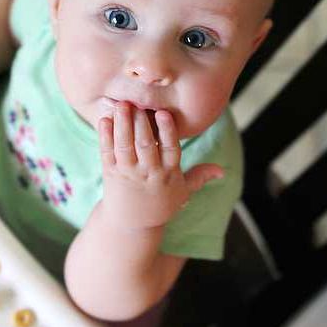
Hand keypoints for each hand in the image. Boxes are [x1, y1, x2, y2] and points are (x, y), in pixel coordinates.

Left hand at [99, 101, 223, 230]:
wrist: (132, 223)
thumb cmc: (160, 204)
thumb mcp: (183, 192)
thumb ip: (200, 176)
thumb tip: (222, 170)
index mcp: (168, 173)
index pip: (169, 149)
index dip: (166, 131)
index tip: (164, 113)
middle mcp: (147, 172)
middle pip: (145, 145)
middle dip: (140, 123)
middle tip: (137, 103)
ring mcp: (127, 173)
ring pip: (124, 146)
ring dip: (122, 125)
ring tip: (121, 105)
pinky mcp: (110, 173)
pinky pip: (107, 152)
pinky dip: (105, 136)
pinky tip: (105, 119)